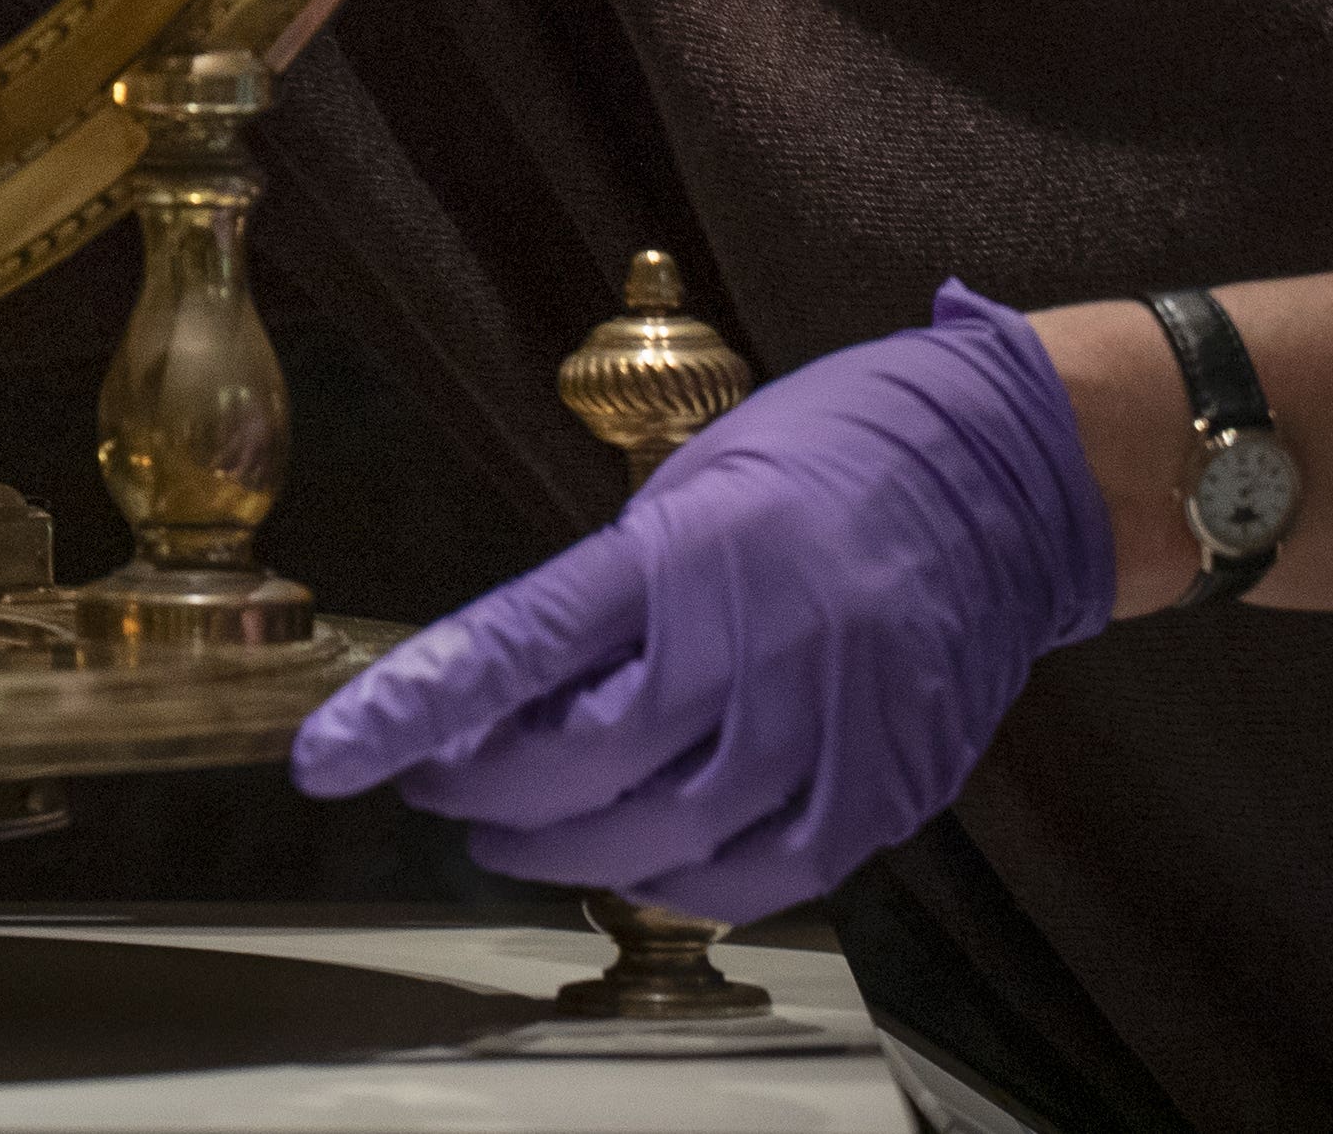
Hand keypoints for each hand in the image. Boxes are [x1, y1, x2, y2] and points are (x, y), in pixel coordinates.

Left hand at [290, 282, 1112, 920]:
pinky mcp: (886, 783)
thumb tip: (504, 693)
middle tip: (435, 782)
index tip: (329, 760)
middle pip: (579, 766)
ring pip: (660, 838)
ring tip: (514, 834)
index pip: (518, 647)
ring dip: (562, 850)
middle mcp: (759, 642)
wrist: (1004, 471)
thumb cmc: (833, 452)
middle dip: (479, 790)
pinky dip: (681, 880)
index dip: (413, 711)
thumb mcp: (691, 485)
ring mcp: (830, 723)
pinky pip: (761, 874)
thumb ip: (608, 597)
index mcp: (691, 547)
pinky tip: (639, 857)